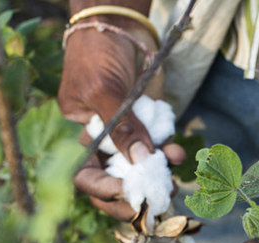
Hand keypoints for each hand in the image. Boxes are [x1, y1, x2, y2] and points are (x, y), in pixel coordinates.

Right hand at [58, 20, 184, 220]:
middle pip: (117, 183)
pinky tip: (177, 153)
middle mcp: (104, 146)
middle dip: (137, 193)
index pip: (87, 178)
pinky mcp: (149, 128)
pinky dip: (169, 154)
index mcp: (81, 141)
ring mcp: (128, 138)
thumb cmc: (97, 56)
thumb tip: (140, 161)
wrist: (118, 29)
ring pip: (143, 170)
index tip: (128, 191)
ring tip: (172, 179)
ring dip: (159, 176)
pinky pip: (159, 150)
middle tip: (156, 199)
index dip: (105, 191)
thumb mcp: (104, 90)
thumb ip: (122, 127)